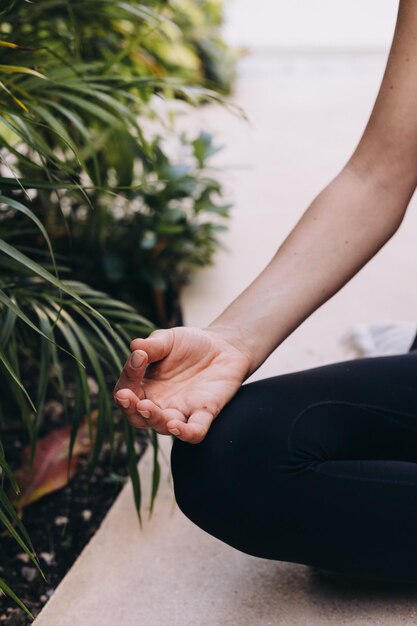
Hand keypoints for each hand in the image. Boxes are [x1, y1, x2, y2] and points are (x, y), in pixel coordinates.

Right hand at [113, 326, 250, 443]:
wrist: (224, 347)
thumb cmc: (190, 344)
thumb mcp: (168, 340)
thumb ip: (152, 345)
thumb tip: (135, 346)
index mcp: (147, 387)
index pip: (127, 390)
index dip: (128, 377)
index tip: (139, 356)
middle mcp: (161, 404)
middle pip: (138, 417)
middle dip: (130, 409)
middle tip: (127, 396)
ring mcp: (182, 411)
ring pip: (163, 426)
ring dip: (154, 419)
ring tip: (147, 407)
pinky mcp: (205, 413)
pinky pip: (195, 432)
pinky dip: (186, 433)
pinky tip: (176, 426)